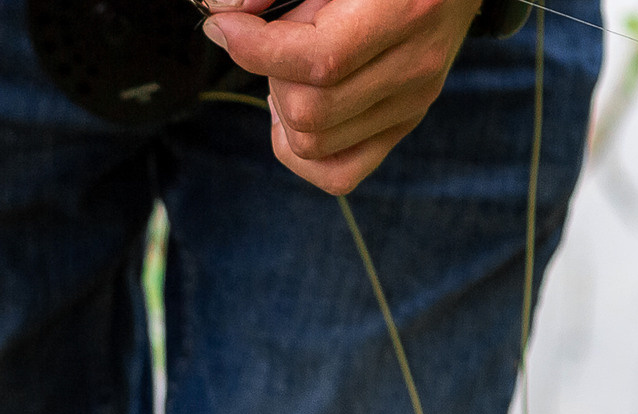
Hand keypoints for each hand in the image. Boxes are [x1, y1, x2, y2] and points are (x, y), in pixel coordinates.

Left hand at [202, 0, 483, 193]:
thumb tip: (220, 13)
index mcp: (406, 9)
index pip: (319, 61)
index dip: (255, 48)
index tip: (225, 26)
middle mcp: (416, 65)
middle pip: (310, 111)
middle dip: (270, 75)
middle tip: (271, 37)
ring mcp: (412, 101)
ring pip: (313, 145)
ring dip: (282, 107)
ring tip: (288, 66)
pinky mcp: (403, 122)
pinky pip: (338, 173)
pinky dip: (302, 150)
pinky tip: (296, 105)